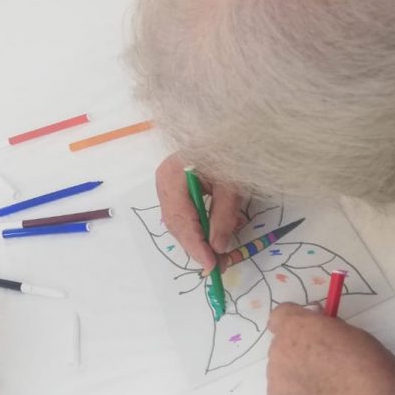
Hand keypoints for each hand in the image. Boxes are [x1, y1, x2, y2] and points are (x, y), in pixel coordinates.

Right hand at [156, 153, 245, 272]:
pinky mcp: (175, 186)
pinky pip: (183, 213)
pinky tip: (214, 233)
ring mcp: (167, 184)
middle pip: (176, 224)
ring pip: (178, 221)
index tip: (212, 264)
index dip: (196, 245)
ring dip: (198, 239)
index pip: (181, 219)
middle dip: (196, 247)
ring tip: (219, 253)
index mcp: (173, 177)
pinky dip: (198, 226)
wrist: (229, 129)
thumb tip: (218, 248)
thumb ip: (223, 217)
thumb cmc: (230, 151)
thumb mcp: (231, 186)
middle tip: (218, 265)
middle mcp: (163, 182)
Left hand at [268, 304, 394, 394]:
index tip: (313, 332)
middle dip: (298, 352)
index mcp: (297, 328)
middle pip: (281, 346)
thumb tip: (315, 325)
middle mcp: (279, 352)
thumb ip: (326, 327)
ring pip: (281, 373)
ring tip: (326, 394)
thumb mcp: (355, 334)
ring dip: (296, 377)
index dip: (297, 322)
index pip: (281, 315)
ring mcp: (275, 382)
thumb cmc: (372, 372)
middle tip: (325, 367)